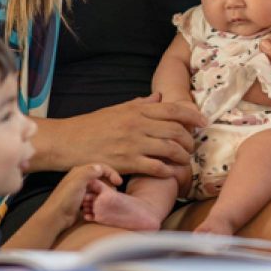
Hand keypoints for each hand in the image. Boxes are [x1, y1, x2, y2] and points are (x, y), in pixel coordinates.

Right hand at [38, 94, 206, 176]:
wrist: (67, 142)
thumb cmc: (92, 126)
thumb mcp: (118, 109)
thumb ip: (141, 104)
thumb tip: (159, 97)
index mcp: (137, 110)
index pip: (173, 110)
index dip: (193, 116)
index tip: (204, 122)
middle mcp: (138, 125)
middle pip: (175, 130)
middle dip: (190, 139)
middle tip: (193, 146)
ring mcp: (133, 144)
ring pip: (170, 148)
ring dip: (182, 156)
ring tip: (185, 160)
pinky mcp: (126, 163)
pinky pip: (156, 167)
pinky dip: (168, 170)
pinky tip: (171, 172)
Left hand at [42, 163, 121, 232]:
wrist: (56, 216)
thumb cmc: (66, 199)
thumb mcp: (78, 182)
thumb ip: (89, 172)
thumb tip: (100, 167)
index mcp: (80, 172)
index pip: (100, 167)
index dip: (111, 173)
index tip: (119, 183)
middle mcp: (80, 178)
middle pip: (99, 176)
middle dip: (109, 182)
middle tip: (114, 191)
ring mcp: (80, 189)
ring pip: (97, 186)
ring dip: (105, 191)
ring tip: (109, 198)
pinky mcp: (80, 199)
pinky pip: (93, 195)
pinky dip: (99, 197)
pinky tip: (101, 203)